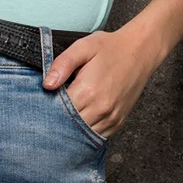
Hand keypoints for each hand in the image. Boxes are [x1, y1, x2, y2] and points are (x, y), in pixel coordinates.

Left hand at [40, 24, 163, 139]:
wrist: (140, 51)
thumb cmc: (110, 47)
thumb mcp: (83, 47)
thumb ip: (62, 64)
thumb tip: (47, 85)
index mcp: (88, 91)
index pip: (58, 111)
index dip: (47, 108)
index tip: (42, 104)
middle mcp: (101, 108)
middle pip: (70, 126)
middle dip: (58, 121)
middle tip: (49, 112)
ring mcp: (111, 117)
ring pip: (84, 135)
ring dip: (72, 129)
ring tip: (65, 116)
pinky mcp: (119, 121)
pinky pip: (98, 135)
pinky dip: (87, 131)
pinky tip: (80, 121)